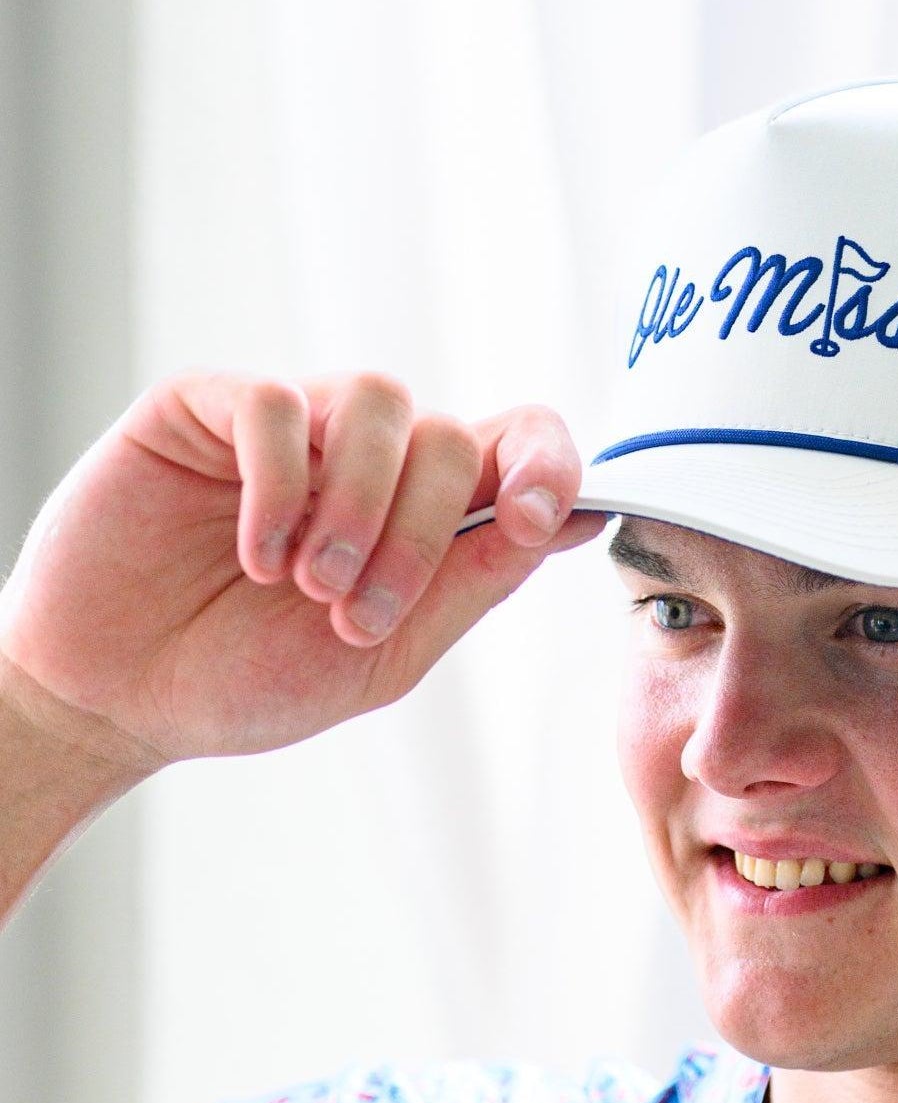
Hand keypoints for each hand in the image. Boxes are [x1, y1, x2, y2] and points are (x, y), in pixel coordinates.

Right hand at [0, 369, 607, 777]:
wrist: (118, 700)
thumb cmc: (250, 679)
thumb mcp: (387, 652)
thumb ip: (475, 579)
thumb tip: (574, 516)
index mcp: (426, 511)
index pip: (520, 442)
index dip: (550, 462)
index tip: (537, 515)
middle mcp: (368, 456)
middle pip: (453, 438)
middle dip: (421, 535)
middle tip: (355, 612)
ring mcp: (294, 426)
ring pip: (382, 402)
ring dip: (361, 505)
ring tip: (308, 582)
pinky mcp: (210, 407)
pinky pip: (279, 404)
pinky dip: (281, 485)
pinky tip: (256, 552)